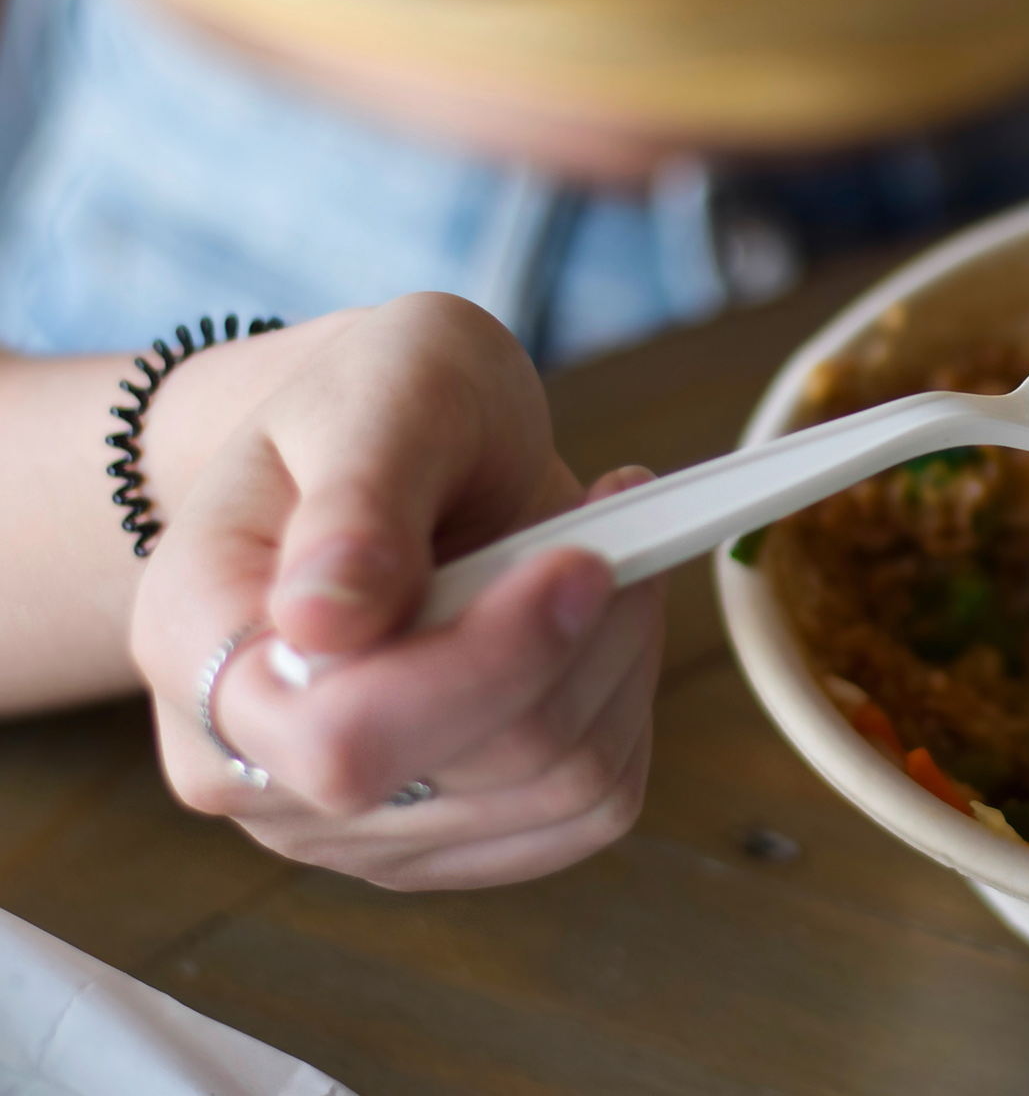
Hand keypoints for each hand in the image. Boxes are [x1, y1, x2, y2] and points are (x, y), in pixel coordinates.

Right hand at [129, 294, 666, 889]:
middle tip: (612, 522)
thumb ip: (355, 500)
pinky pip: (587, 810)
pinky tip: (601, 619)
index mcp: (199, 648)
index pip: (345, 735)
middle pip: (476, 770)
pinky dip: (626, 702)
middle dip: (579, 639)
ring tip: (604, 551)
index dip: (487, 662)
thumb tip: (324, 622)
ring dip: (618, 658)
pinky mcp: (450, 836)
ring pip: (557, 791)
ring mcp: (349, 823)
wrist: (381, 456)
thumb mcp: (374, 394)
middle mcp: (254, 767)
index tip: (580, 560)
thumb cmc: (368, 407)